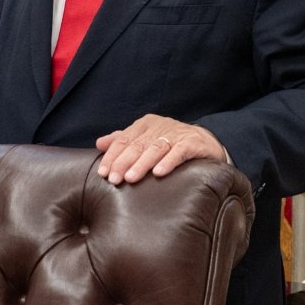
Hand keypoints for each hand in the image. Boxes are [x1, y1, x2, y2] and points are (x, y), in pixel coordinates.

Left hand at [95, 115, 225, 183]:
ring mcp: (177, 134)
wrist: (205, 143)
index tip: (103, 173)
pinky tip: (158, 173)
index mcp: (145, 124)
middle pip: (137, 145)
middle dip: (123, 162)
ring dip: (142, 164)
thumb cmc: (170, 143)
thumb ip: (123, 140)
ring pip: (155, 148)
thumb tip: (99, 143)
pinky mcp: (192, 143)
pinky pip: (178, 152)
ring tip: (131, 178)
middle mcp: (160, 126)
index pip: (124, 139)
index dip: (112, 156)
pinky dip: (168, 162)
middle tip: (114, 179)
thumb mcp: (145, 139)